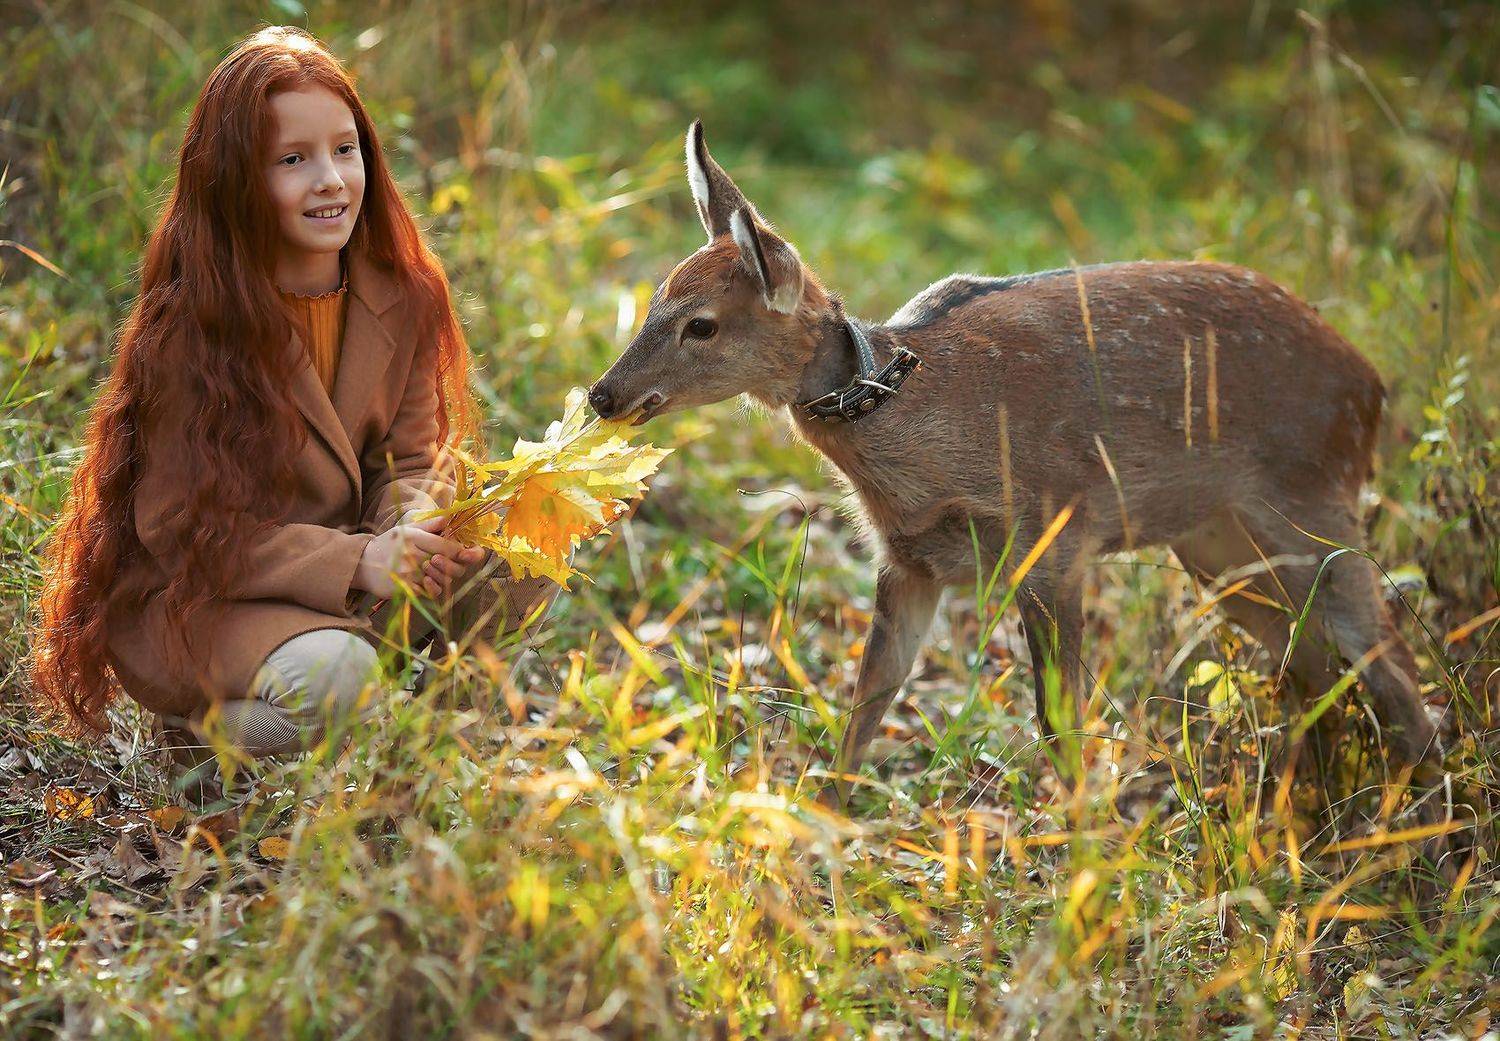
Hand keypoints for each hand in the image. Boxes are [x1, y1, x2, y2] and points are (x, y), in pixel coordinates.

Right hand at [353, 516, 485, 598]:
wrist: (363, 564)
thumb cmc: (390, 545)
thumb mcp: (408, 529)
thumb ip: (431, 524)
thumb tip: (452, 517)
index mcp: (415, 537)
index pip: (449, 546)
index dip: (465, 552)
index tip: (469, 554)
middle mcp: (412, 554)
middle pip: (449, 565)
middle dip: (456, 567)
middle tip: (450, 564)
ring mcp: (408, 573)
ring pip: (442, 581)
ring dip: (444, 578)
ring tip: (435, 571)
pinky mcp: (404, 589)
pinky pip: (430, 593)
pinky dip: (434, 589)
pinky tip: (428, 582)